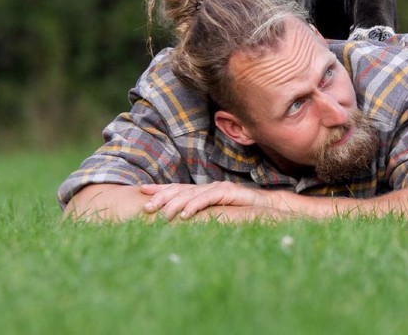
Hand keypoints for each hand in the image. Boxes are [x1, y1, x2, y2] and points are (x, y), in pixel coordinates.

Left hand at [138, 181, 278, 221]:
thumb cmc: (241, 210)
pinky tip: (185, 215)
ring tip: (162, 215)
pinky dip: (194, 206)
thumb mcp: (216, 211)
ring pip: (190, 194)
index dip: (160, 188)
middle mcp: (207, 186)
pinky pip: (207, 199)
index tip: (142, 191)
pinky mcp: (227, 192)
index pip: (177, 188)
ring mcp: (216, 187)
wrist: (266, 205)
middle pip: (179, 189)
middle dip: (161, 197)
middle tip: (146, 207)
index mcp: (202, 190)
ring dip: (174, 204)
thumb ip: (201, 212)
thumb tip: (182, 221)